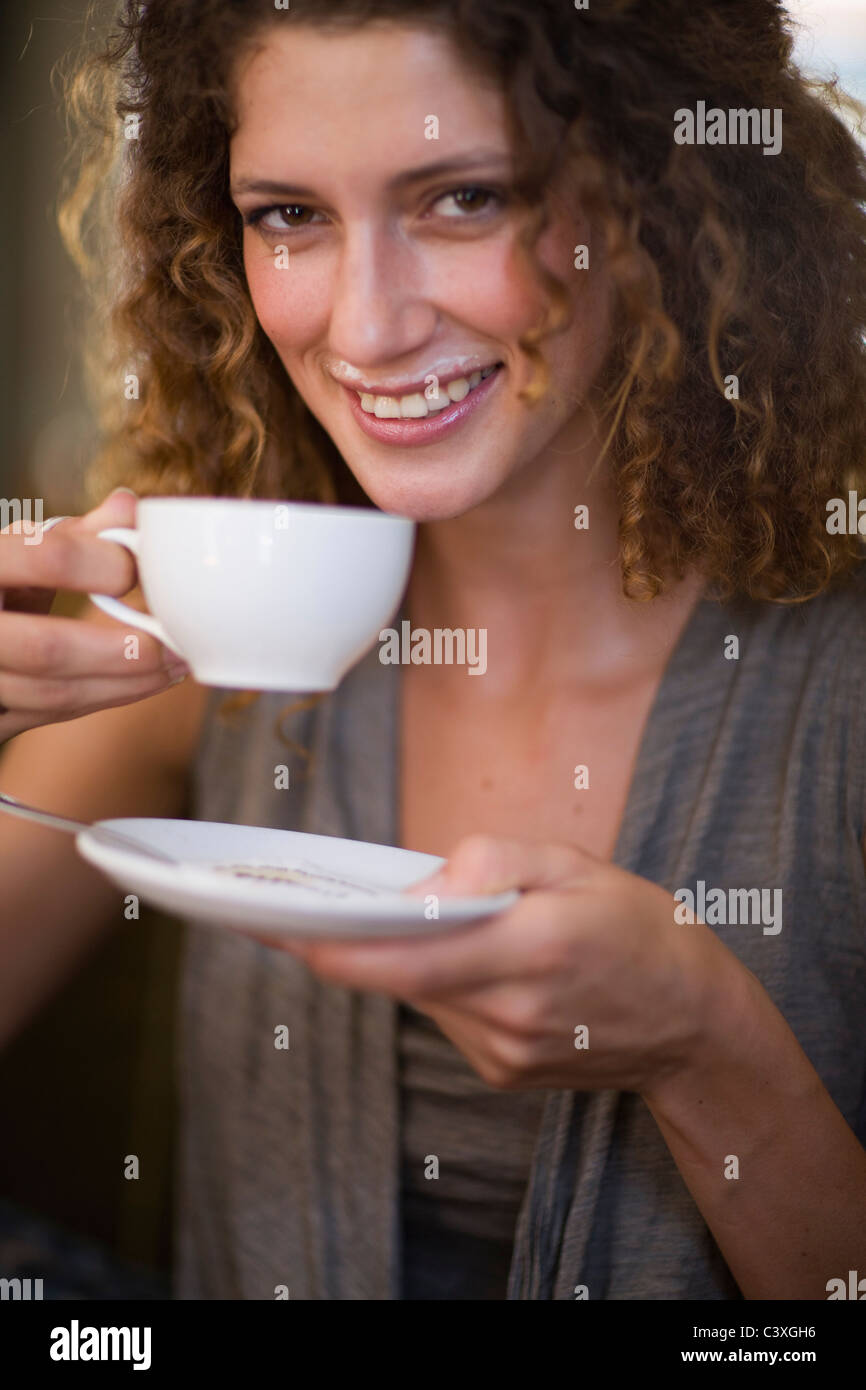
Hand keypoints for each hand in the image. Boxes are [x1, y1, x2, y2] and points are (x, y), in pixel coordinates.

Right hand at [0, 491, 189, 742]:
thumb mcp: (11, 551)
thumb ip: (69, 533)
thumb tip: (128, 506)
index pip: (46, 555)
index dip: (103, 562)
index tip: (138, 569)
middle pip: (47, 648)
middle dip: (124, 652)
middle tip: (176, 644)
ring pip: (51, 694)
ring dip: (125, 684)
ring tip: (176, 665)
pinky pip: (47, 714)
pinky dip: (102, 698)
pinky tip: (142, 683)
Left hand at [257, 833, 740, 1093]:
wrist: (695, 1024)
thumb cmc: (641, 929)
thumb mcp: (580, 865)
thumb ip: (498, 859)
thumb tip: (428, 877)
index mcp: (528, 948)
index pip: (400, 957)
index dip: (326, 944)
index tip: (268, 921)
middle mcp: (507, 1011)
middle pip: (395, 978)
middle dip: (341, 942)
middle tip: (286, 906)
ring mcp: (502, 1051)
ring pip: (417, 995)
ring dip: (398, 956)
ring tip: (389, 917)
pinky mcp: (501, 1071)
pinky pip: (445, 1015)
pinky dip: (437, 980)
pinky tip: (462, 955)